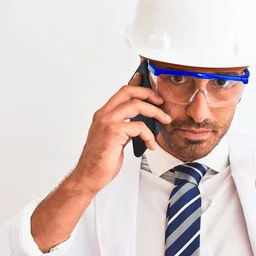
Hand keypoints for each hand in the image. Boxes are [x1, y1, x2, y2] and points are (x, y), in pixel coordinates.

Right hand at [70, 73, 171, 193]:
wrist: (90, 175)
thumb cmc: (101, 160)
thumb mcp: (116, 139)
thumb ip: (125, 127)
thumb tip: (141, 122)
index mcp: (103, 115)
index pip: (122, 92)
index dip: (136, 83)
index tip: (146, 80)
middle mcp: (104, 115)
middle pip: (129, 92)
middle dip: (148, 93)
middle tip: (161, 102)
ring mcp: (108, 122)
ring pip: (137, 105)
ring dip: (155, 112)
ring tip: (165, 120)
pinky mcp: (114, 132)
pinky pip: (139, 126)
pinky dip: (149, 135)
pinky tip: (151, 144)